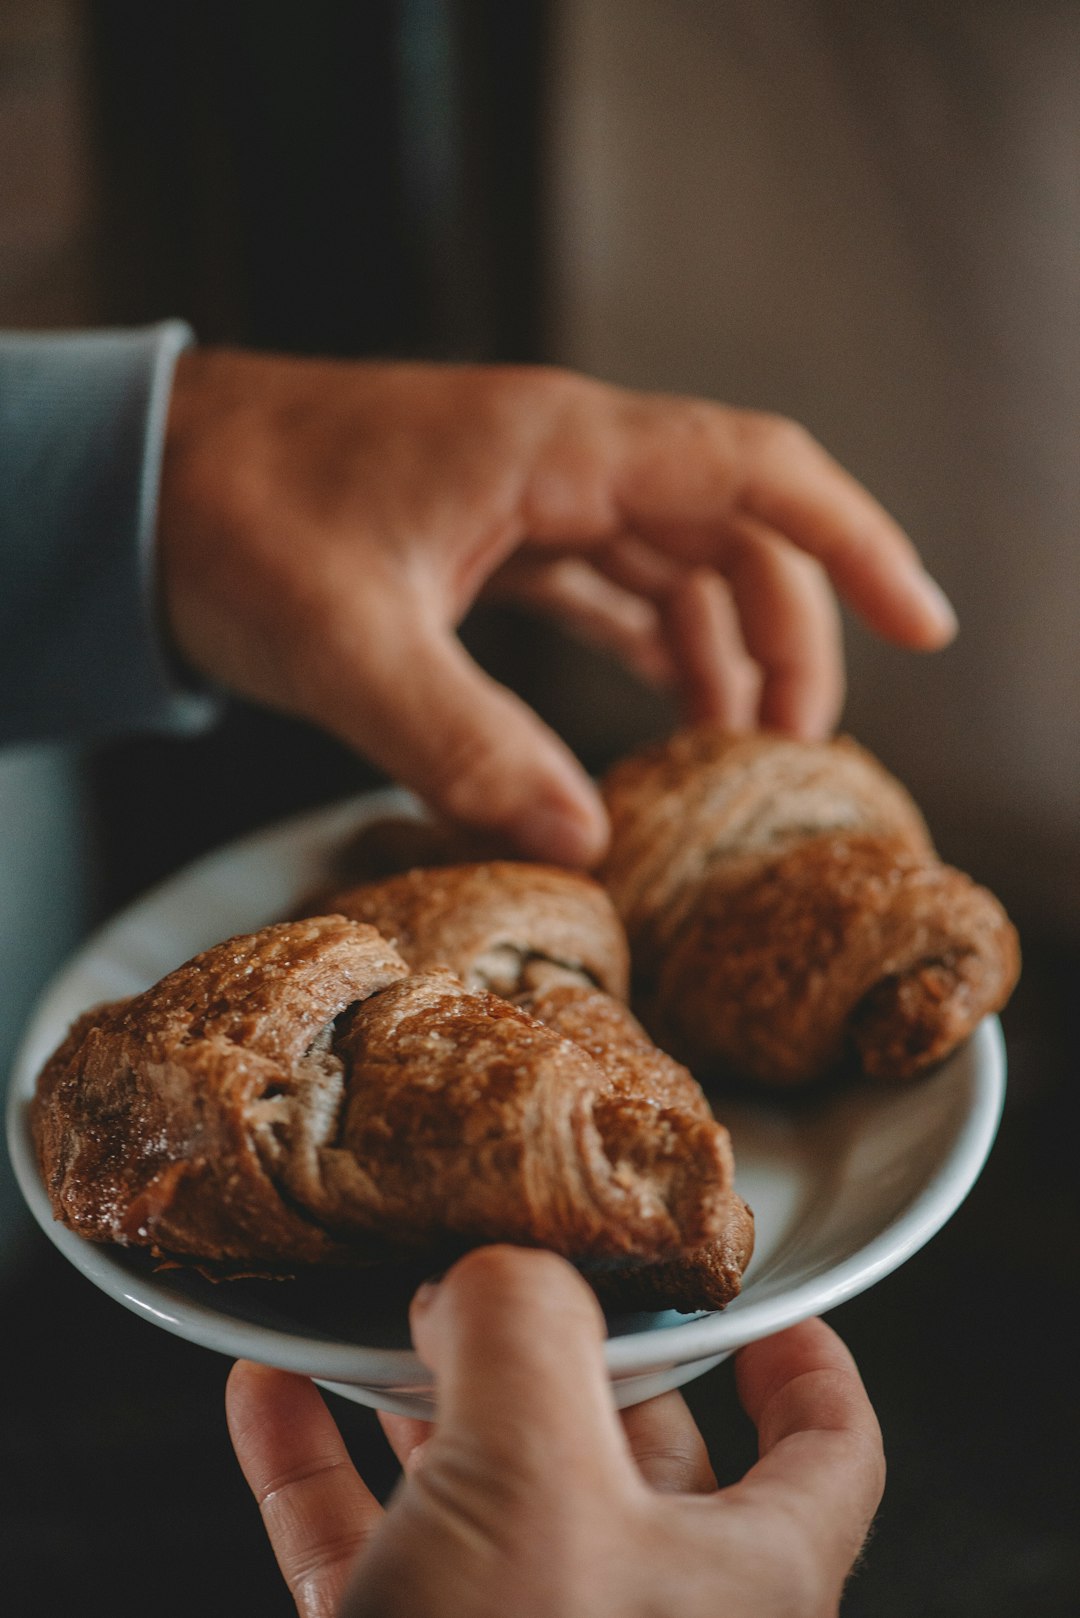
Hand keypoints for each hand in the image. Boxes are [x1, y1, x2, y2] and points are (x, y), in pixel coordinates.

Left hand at [161, 353, 954, 863]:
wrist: (147, 479)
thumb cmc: (231, 524)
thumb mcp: (347, 645)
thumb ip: (463, 745)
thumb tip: (584, 842)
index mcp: (553, 450)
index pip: (752, 474)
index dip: (853, 544)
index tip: (922, 623)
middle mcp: (561, 457)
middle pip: (735, 528)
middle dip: (790, 632)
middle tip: (795, 753)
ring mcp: (530, 491)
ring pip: (677, 557)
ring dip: (724, 644)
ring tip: (737, 747)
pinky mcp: (494, 531)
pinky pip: (610, 579)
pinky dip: (652, 642)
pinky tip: (664, 704)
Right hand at [227, 1246, 884, 1617]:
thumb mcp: (535, 1484)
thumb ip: (525, 1332)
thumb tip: (492, 1270)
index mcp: (739, 1577)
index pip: (824, 1447)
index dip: (802, 1357)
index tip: (755, 1291)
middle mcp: (642, 1614)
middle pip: (625, 1436)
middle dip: (555, 1341)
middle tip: (498, 1259)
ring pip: (484, 1484)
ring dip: (420, 1390)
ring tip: (373, 1307)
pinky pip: (368, 1545)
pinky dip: (320, 1462)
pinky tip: (270, 1393)